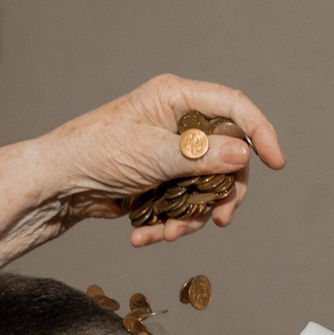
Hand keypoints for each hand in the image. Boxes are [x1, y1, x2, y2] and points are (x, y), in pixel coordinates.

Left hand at [54, 73, 287, 245]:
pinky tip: (143, 236)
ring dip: (193, 216)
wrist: (57, 185)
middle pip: (227, 155)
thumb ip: (198, 156)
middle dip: (223, 192)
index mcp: (176, 98)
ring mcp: (171, 154)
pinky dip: (169, 223)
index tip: (277, 162)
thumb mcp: (150, 154)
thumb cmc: (95, 153)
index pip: (233, 107)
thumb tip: (243, 153)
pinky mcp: (162, 182)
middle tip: (221, 220)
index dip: (259, 132)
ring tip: (170, 234)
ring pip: (207, 187)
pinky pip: (183, 203)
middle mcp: (179, 123)